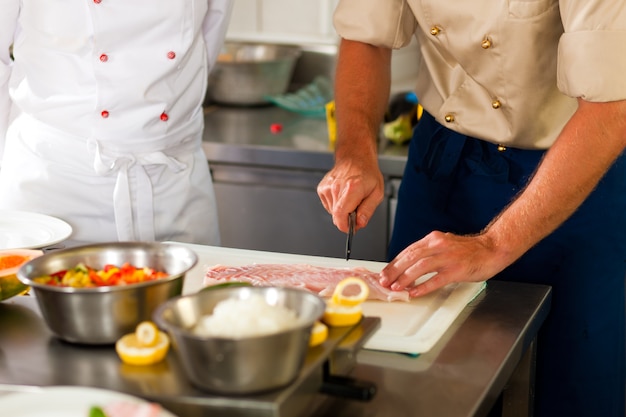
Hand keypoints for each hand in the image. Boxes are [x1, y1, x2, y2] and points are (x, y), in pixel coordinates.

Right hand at [316, 157, 384, 232]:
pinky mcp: (322, 188)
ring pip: (332, 212)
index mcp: (352, 188)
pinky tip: (343, 195)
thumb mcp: (377, 193)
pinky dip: (336, 204)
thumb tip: (360, 223)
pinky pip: (328, 205)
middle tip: (357, 208)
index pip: (340, 216)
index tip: (351, 228)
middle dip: (347, 218)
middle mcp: (336, 187)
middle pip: (337, 216)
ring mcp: (327, 187)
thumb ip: (368, 210)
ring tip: (350, 198)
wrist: (355, 157)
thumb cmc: (367, 173)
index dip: (346, 227)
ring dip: (342, 210)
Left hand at [380, 231, 507, 296]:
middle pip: (410, 257)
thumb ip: (428, 253)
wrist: (493, 248)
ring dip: (405, 278)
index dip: (394, 263)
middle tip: (384, 281)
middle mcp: (438, 245)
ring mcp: (448, 257)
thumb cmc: (469, 250)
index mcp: (433, 239)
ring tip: (395, 287)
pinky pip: (437, 279)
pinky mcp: (457, 269)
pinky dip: (423, 286)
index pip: (408, 251)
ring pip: (420, 267)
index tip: (384, 273)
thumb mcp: (444, 245)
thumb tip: (408, 267)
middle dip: (394, 270)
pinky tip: (414, 292)